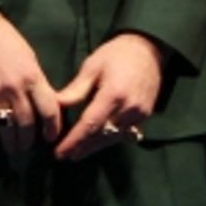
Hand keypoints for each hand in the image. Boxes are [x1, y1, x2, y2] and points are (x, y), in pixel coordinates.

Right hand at [0, 12, 61, 152]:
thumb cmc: (7, 41)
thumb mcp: (30, 58)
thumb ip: (37, 82)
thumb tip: (44, 104)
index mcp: (33, 77)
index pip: (49, 109)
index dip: (52, 127)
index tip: (51, 136)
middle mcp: (15, 88)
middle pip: (27, 123)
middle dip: (29, 139)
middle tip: (28, 147)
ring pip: (7, 126)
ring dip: (11, 142)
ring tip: (12, 148)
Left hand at [53, 33, 163, 160]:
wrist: (148, 49)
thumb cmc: (117, 54)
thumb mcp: (92, 66)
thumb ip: (76, 89)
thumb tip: (56, 105)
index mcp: (113, 94)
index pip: (90, 125)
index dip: (74, 140)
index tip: (60, 151)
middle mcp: (128, 108)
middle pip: (102, 136)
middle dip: (82, 148)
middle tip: (64, 156)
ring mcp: (139, 114)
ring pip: (114, 138)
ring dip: (95, 147)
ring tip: (77, 153)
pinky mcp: (145, 115)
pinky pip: (125, 133)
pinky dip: (109, 139)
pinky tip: (97, 143)